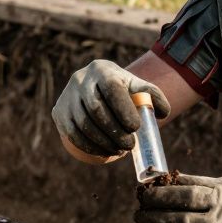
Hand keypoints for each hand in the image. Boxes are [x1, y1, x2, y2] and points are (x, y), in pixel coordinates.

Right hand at [52, 60, 170, 157]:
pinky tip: (103, 152)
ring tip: (119, 150)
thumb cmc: (121, 89)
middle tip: (130, 146)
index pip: (111, 89)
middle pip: (96, 110)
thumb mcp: (136, 86)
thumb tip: (163, 113)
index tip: (136, 128)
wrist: (94, 85)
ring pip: (83, 124)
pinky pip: (72, 133)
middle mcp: (80, 80)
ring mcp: (67, 96)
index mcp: (102, 70)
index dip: (123, 110)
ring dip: (102, 142)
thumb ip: (153, 95)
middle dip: (115, 132)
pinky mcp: (58, 112)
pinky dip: (88, 146)